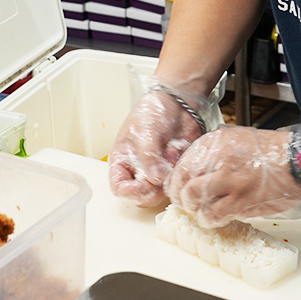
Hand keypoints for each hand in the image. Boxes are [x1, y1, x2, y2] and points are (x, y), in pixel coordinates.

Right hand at [108, 86, 216, 205]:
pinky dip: (180, 172)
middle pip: (142, 197)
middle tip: (162, 175)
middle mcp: (139, 172)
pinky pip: (178, 182)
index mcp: (123, 162)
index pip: (120, 189)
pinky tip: (179, 152)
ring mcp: (158, 173)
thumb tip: (154, 179)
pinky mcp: (174, 171)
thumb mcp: (144, 131)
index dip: (130, 192)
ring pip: (162, 192)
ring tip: (171, 154)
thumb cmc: (152, 112)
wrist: (177, 103)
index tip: (144, 185)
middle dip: (152, 191)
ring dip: (168, 179)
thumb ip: (147, 156)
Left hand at [164, 126, 300, 228]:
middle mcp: (220, 161)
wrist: (297, 163)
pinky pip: (215, 215)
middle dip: (181, 197)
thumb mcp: (236, 138)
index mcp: (216, 143)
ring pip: (195, 201)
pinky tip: (215, 217)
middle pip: (184, 184)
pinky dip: (211, 219)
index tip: (177, 187)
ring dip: (195, 209)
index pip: (183, 165)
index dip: (175, 180)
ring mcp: (230, 183)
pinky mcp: (242, 202)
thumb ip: (213, 151)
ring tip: (200, 210)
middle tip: (185, 202)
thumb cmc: (270, 151)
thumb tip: (193, 167)